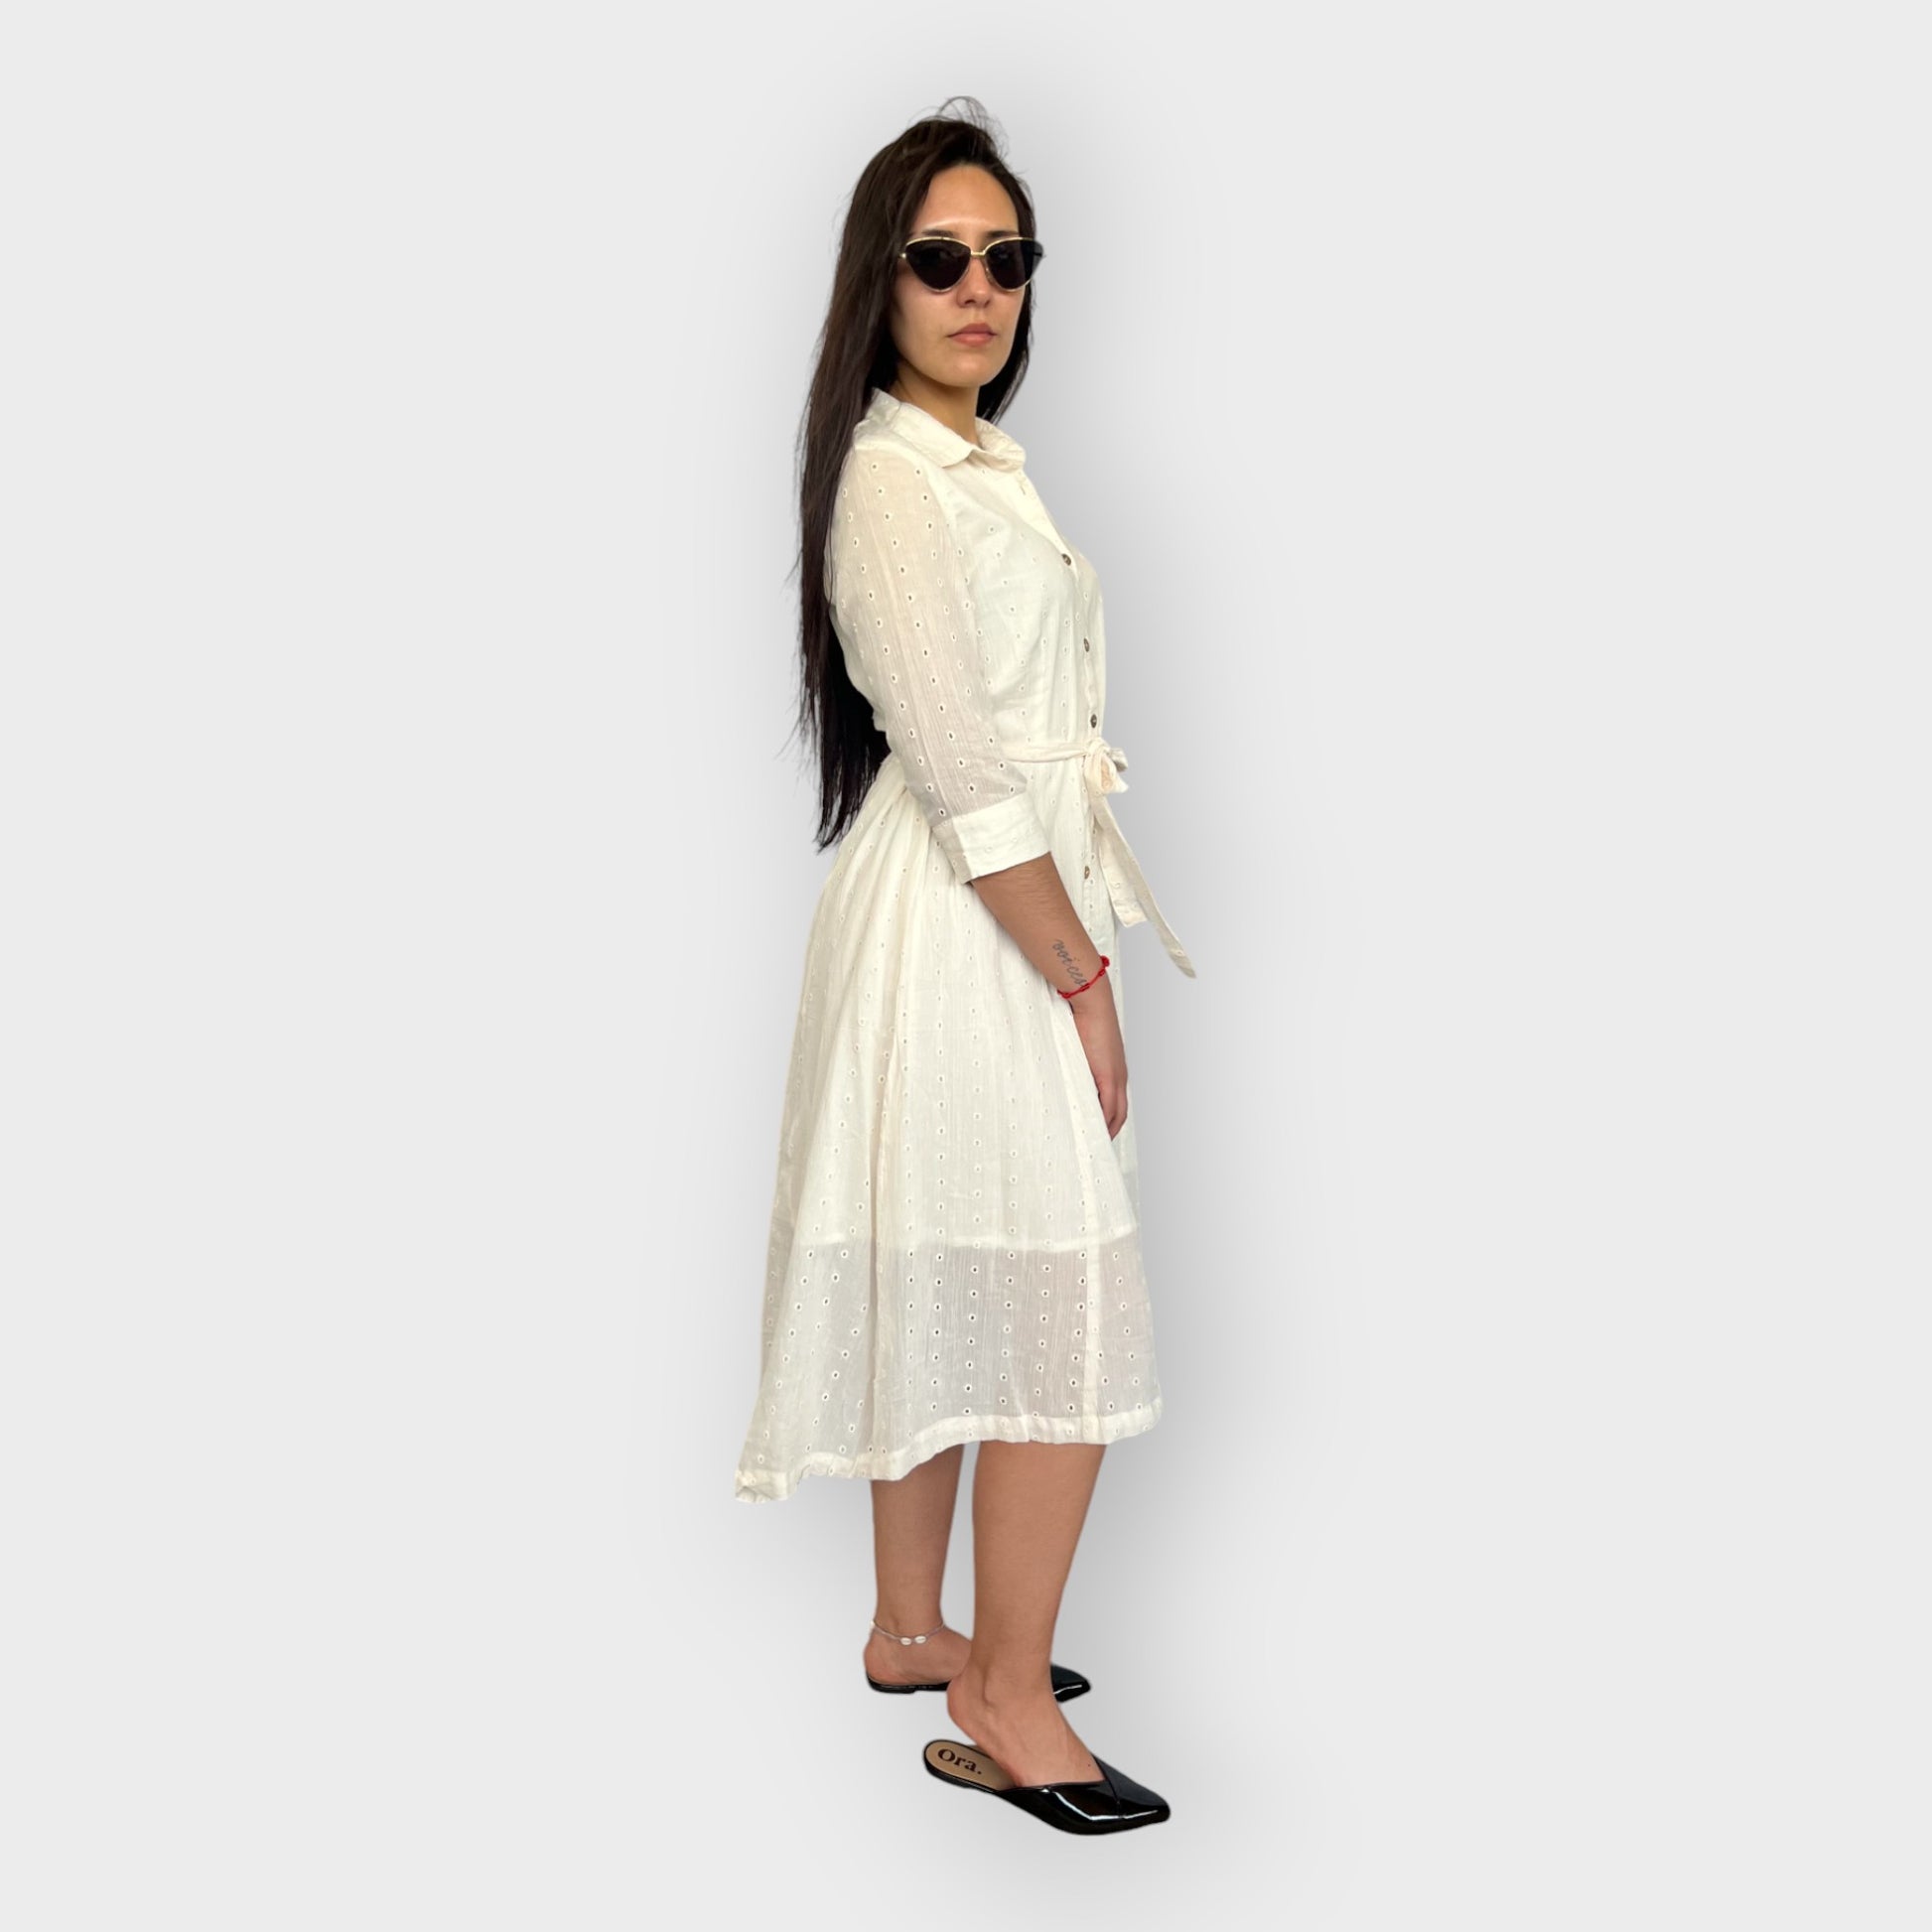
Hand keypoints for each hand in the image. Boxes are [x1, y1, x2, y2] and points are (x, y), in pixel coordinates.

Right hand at [1067, 979, 1127, 1137]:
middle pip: (1120, 1114)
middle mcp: (1120, 1076)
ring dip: (1106, 1131)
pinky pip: (1108, 1107)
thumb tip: (1062, 1069)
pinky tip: (1092, 1132)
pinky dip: (1103, 1122)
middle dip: (1109, 1131)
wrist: (1092, 1003)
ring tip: (1091, 1145)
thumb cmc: (1084, 1018)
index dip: (1109, 1119)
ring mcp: (1117, 1078)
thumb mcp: (1081, 1046)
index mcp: (1115, 1069)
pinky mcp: (1109, 1077)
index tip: (1097, 1130)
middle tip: (1094, 1146)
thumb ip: (1077, 1061)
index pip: (1117, 1102)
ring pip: (1116, 1114)